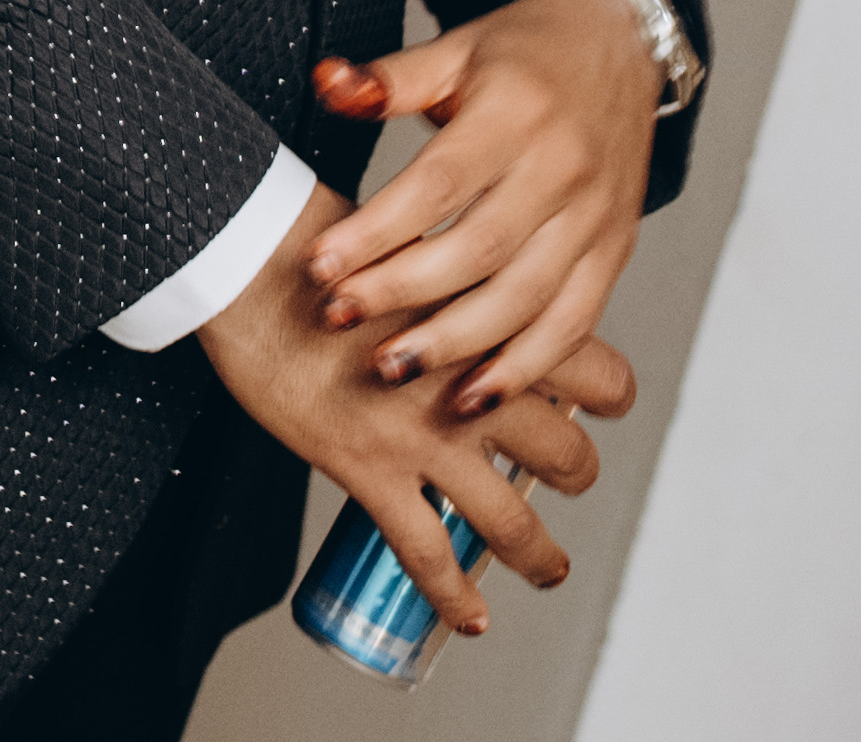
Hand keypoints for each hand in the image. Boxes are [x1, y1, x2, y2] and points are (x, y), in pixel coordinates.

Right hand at [198, 212, 633, 634]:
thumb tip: (467, 289)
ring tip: (548, 566)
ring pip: (512, 520)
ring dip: (538, 555)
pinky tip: (468, 618)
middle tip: (567, 477)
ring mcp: (426, 437)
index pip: (596, 372)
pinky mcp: (371, 470)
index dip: (606, 393)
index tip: (599, 401)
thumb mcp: (424, 246)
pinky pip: (427, 553)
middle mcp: (477, 386)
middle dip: (575, 473)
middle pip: (568, 454)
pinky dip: (452, 595)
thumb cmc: (327, 242)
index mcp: (498, 325)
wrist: (254, 259)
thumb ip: (461, 283)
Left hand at [301, 0, 661, 417]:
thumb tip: (327, 83)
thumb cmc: (524, 54)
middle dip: (404, 293)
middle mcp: (561, 168)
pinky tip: (476, 394)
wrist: (617, 46)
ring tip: (394, 369)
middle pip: (480, 248)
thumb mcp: (454, 49)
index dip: (378, 229)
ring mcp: (593, 216)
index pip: (439, 183)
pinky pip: (574, 322)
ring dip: (458, 344)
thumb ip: (389, 79)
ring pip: (527, 296)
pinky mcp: (614, 252)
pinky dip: (527, 367)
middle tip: (340, 319)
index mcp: (515, 112)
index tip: (320, 265)